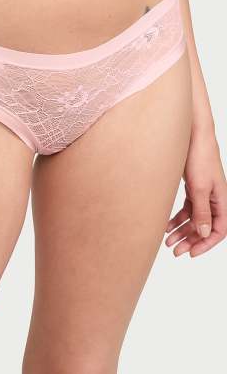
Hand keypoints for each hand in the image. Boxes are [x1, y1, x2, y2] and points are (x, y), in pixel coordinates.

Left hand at [165, 129, 226, 257]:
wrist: (191, 135)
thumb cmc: (199, 157)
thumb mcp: (199, 187)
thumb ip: (202, 211)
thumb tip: (204, 234)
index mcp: (222, 200)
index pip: (219, 230)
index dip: (206, 244)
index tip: (191, 253)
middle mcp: (215, 199)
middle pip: (204, 227)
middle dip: (190, 240)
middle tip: (174, 251)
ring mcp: (203, 193)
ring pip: (194, 219)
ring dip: (181, 230)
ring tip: (167, 241)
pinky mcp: (193, 187)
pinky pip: (187, 208)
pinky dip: (177, 218)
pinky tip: (166, 226)